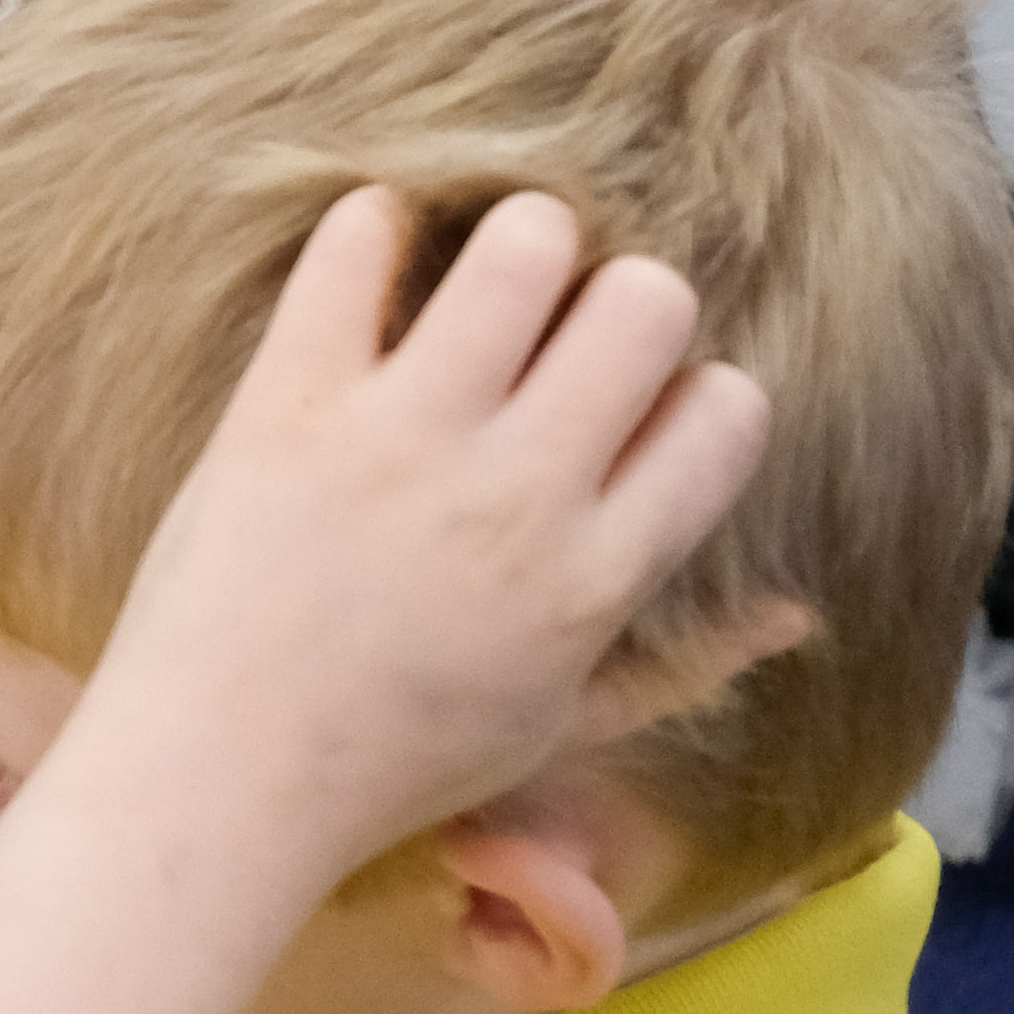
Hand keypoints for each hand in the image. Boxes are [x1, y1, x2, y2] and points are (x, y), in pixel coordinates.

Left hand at [60, 189, 772, 887]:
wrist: (215, 781)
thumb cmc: (390, 763)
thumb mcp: (557, 726)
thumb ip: (685, 661)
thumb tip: (798, 610)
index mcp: (594, 574)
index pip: (726, 413)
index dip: (697, 394)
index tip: (637, 414)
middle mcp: (516, 493)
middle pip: (646, 301)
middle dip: (619, 297)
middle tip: (556, 340)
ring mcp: (402, 439)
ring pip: (523, 246)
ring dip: (514, 246)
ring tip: (476, 293)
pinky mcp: (292, 402)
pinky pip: (353, 250)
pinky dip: (370, 232)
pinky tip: (371, 273)